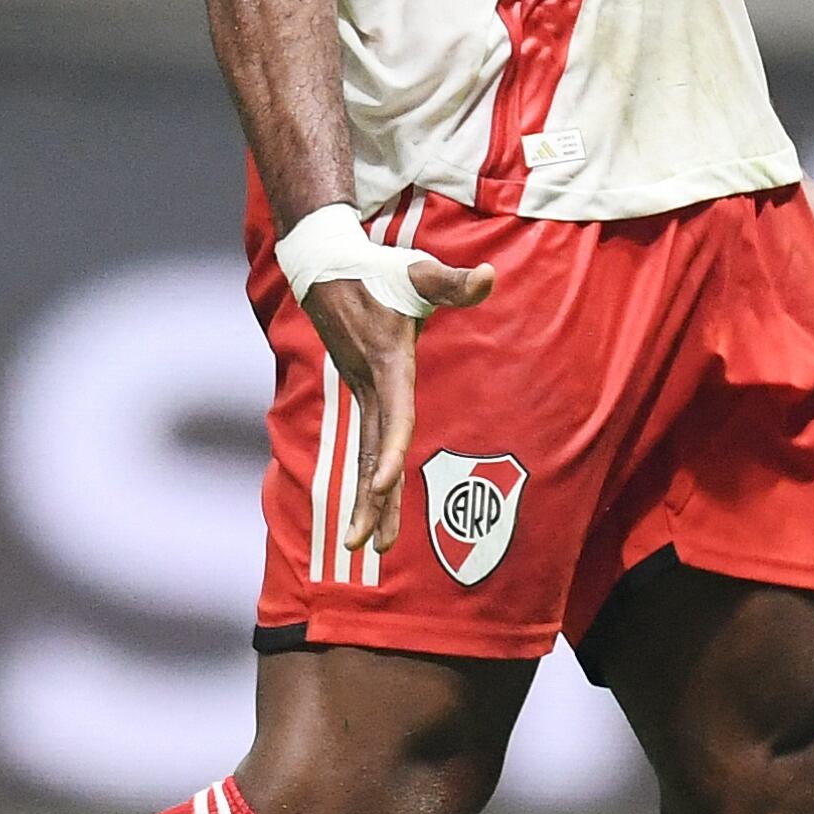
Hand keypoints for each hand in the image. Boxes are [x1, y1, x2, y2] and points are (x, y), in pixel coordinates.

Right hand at [302, 253, 494, 555]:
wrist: (325, 266)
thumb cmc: (379, 269)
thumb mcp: (418, 272)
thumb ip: (453, 282)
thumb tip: (488, 276)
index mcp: (386, 362)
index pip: (393, 414)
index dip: (393, 450)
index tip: (383, 485)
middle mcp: (369, 383)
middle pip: (374, 450)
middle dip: (371, 501)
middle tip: (368, 547)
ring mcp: (360, 389)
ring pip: (366, 452)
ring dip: (367, 499)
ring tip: (364, 547)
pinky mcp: (358, 390)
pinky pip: (365, 440)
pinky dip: (368, 473)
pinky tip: (370, 503)